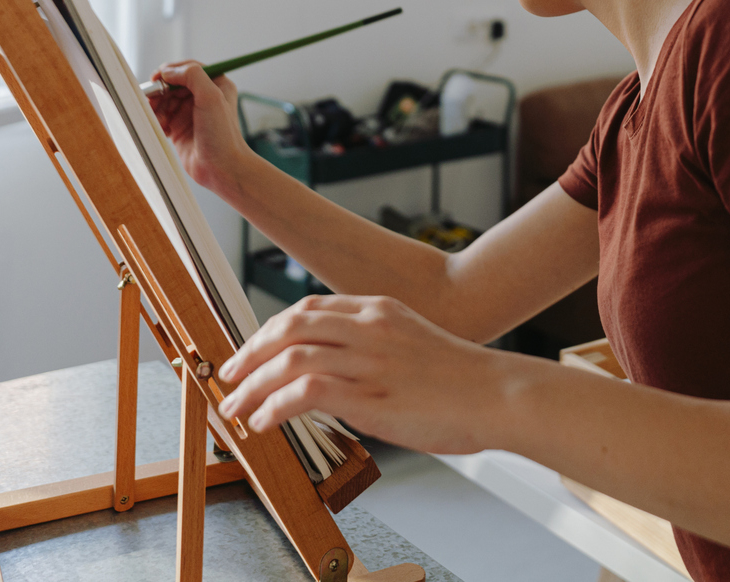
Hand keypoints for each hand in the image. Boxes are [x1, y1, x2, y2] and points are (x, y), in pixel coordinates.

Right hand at [148, 61, 247, 198]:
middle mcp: (203, 96)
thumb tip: (168, 71)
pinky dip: (157, 120)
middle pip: (173, 84)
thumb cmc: (222, 135)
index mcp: (216, 84)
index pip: (188, 68)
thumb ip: (192, 76)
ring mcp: (190, 112)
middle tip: (151, 101)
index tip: (157, 78)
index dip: (170, 71)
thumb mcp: (211, 97)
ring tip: (159, 119)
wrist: (221, 168)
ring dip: (157, 108)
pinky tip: (162, 129)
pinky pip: (161, 117)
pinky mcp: (179, 128)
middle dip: (160, 92)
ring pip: (164, 101)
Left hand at [216, 295, 514, 454]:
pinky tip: (265, 421)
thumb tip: (337, 374)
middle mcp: (370, 327)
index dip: (271, 329)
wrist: (499, 394)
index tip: (252, 351)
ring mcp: (369, 360)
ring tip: (237, 408)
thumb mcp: (414, 343)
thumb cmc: (462, 380)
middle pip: (290, 325)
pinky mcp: (371, 396)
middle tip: (230, 377)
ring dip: (253, 384)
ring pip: (290, 357)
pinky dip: (275, 406)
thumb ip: (374, 347)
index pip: (309, 308)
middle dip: (250, 352)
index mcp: (380, 310)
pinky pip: (306, 391)